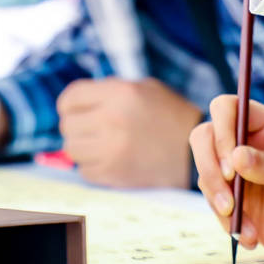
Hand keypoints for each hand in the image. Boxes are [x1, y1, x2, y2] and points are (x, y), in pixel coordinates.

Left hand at [57, 77, 201, 188]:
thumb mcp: (143, 88)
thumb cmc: (168, 115)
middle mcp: (111, 119)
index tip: (77, 109)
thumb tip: (75, 102)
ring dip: (82, 146)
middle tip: (91, 128)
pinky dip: (92, 165)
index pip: (70, 98)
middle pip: (68, 125)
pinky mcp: (113, 174)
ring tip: (100, 143)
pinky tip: (111, 158)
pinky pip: (84, 170)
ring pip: (72, 149)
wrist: (195, 151)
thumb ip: (109, 91)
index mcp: (119, 93)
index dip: (70, 104)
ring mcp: (111, 149)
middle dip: (77, 125)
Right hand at [190, 95, 263, 255]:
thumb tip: (236, 155)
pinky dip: (226, 221)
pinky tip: (251, 236)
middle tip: (229, 201)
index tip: (231, 167)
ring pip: (205, 170)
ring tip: (248, 228)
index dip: (222, 131)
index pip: (229, 108)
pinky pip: (212, 200)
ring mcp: (236, 167)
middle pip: (205, 136)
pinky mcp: (229, 192)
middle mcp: (248, 141)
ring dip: (220, 203)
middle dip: (210, 169)